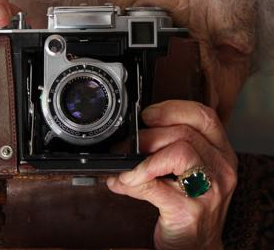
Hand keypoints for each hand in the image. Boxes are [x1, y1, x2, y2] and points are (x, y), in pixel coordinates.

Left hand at [106, 100, 237, 249]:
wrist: (197, 247)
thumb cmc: (189, 205)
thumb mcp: (188, 171)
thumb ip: (168, 149)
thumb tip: (128, 138)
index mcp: (221, 153)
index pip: (203, 116)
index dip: (172, 109)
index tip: (148, 115)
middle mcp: (221, 169)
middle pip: (183, 133)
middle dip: (148, 135)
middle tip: (129, 146)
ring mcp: (209, 190)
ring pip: (178, 151)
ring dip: (142, 156)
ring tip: (128, 167)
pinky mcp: (189, 211)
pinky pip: (155, 185)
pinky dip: (133, 180)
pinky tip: (123, 182)